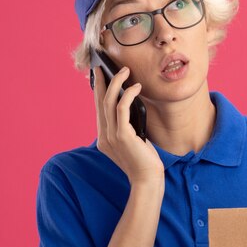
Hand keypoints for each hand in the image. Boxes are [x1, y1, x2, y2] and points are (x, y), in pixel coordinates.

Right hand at [93, 65, 164, 185]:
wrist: (147, 180)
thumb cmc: (144, 162)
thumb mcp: (132, 142)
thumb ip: (126, 128)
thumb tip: (129, 106)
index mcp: (104, 138)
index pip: (99, 110)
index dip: (99, 91)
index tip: (101, 76)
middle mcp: (104, 136)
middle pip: (100, 102)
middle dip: (102, 81)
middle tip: (104, 65)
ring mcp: (111, 136)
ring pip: (108, 101)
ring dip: (116, 83)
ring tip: (124, 70)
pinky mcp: (123, 135)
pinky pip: (122, 108)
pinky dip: (128, 94)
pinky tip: (135, 87)